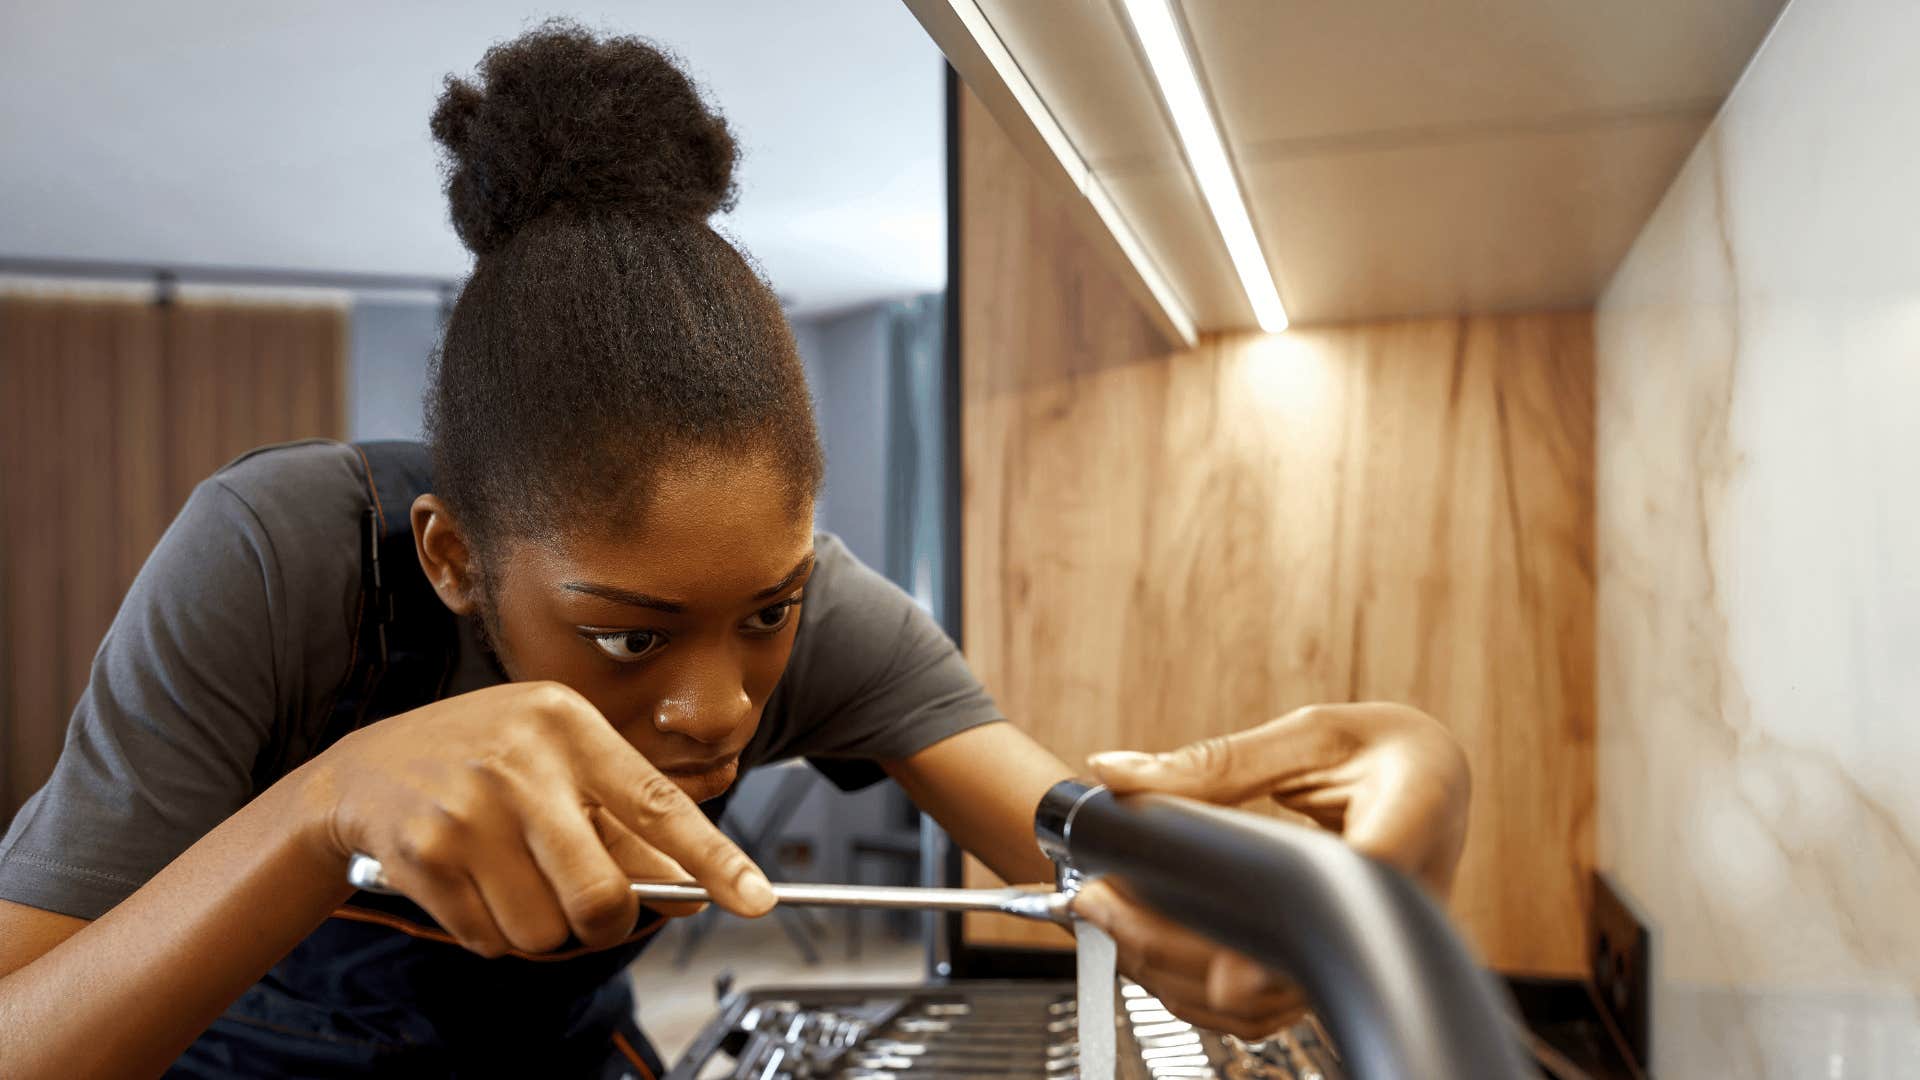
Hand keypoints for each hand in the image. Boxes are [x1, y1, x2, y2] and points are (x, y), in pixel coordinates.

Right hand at [299, 681, 773, 957]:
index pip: (658, 802)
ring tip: (519, 880)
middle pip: (601, 896)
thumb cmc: (484, 759)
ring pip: (545, 930)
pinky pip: (492, 939)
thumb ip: (626, 821)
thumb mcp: (558, 760)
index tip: (756, 898)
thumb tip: (693, 889)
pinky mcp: (427, 857)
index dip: (713, 859)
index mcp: (568, 725)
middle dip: (606, 921)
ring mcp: (469, 811)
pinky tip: (477, 883)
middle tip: (593, 905)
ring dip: (543, 929)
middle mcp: (521, 763)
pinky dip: (494, 930)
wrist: (365, 769)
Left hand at [1074, 702, 1470, 1038]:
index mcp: (1413, 818)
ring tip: (1111, 917)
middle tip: (1104, 902)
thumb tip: (1118, 773)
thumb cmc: (1387, 751)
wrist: (1434, 782)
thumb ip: (1217, 761)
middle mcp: (1405, 900)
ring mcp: (1373, 946)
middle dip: (1181, 946)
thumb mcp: (1311, 734)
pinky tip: (1149, 942)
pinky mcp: (1340, 966)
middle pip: (1292, 961)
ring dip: (1178, 972)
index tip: (1229, 970)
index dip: (1292, 937)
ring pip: (1273, 1000)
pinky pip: (1269, 1002)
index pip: (1359, 890)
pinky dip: (1201, 984)